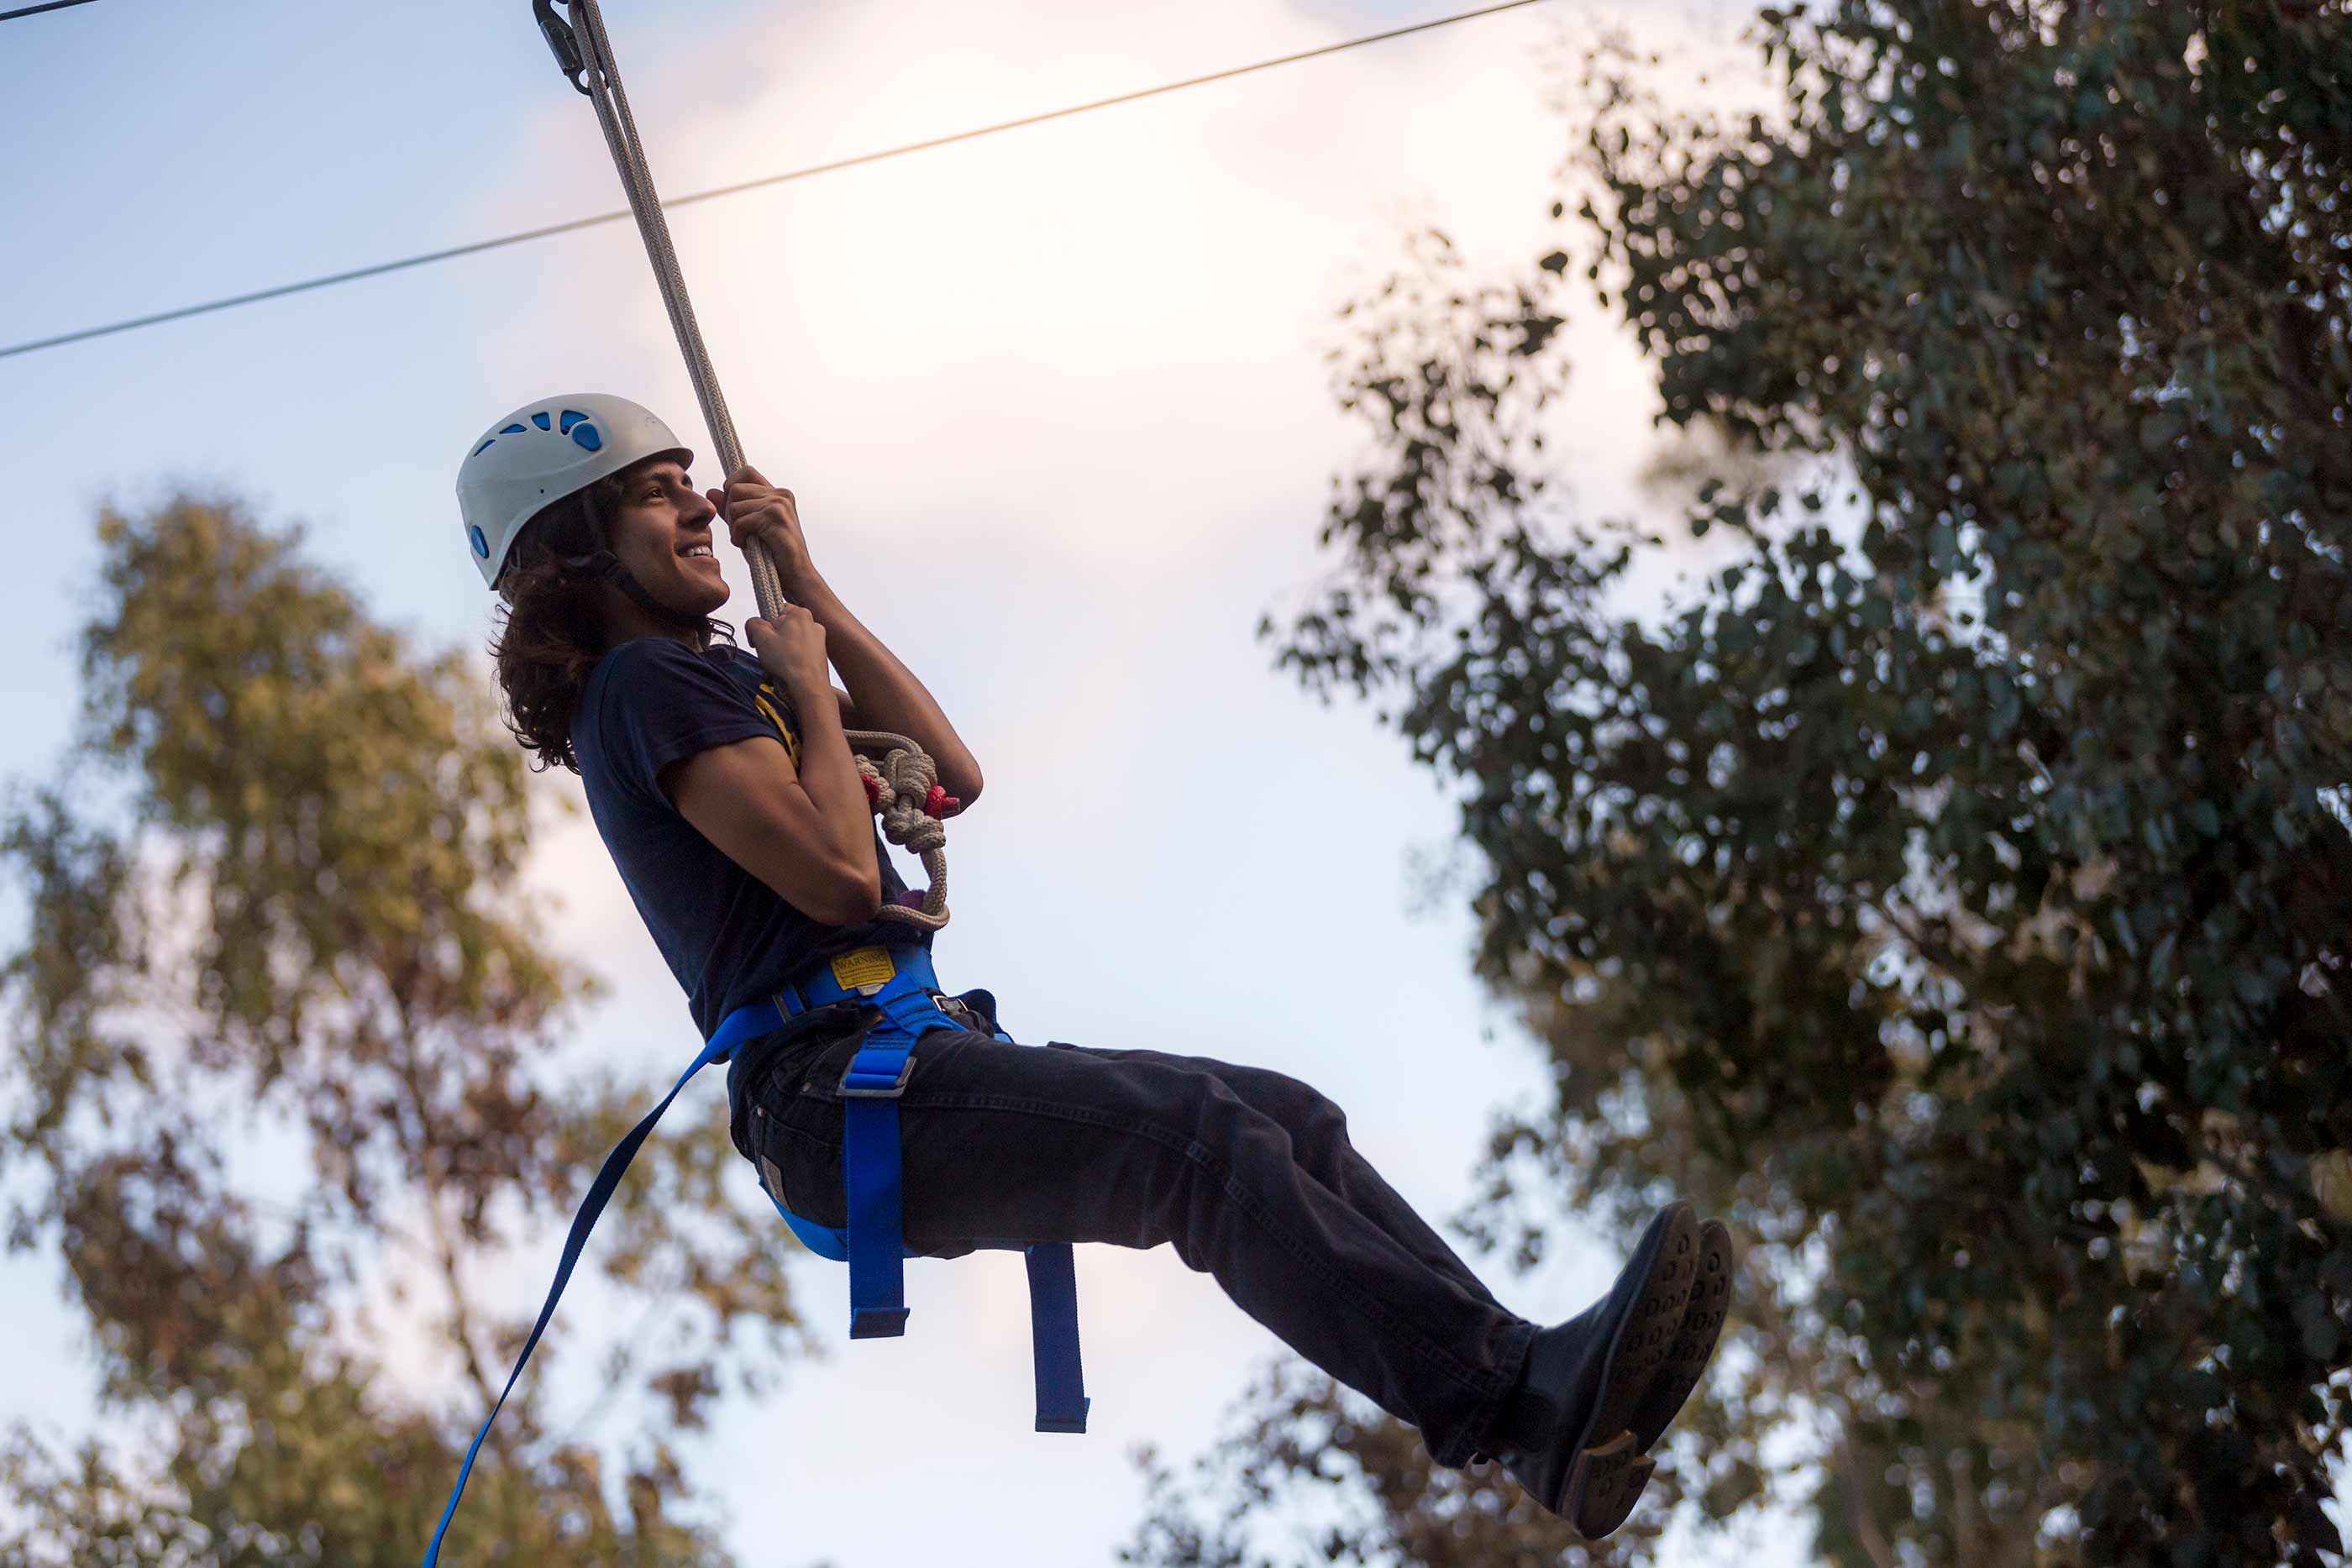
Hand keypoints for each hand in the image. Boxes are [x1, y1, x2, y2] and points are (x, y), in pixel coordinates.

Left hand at [709, 464, 815, 592]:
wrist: (797, 578)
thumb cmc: (773, 556)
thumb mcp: (748, 529)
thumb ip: (731, 510)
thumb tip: (711, 491)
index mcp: (778, 494)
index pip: (745, 472)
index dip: (731, 486)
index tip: (734, 511)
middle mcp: (780, 495)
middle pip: (734, 489)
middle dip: (729, 512)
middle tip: (740, 532)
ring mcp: (779, 505)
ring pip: (735, 506)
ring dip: (734, 527)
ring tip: (746, 541)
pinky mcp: (775, 519)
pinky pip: (741, 521)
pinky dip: (739, 537)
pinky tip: (748, 545)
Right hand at [744, 604, 829, 694]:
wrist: (808, 687)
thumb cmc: (788, 661)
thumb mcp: (760, 636)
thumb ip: (752, 623)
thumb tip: (753, 625)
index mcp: (801, 613)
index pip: (776, 610)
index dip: (764, 625)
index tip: (760, 638)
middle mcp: (813, 624)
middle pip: (783, 628)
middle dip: (772, 641)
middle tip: (768, 653)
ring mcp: (818, 640)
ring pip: (790, 642)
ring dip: (780, 653)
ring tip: (776, 665)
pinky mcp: (820, 655)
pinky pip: (799, 654)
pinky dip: (790, 661)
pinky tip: (786, 670)